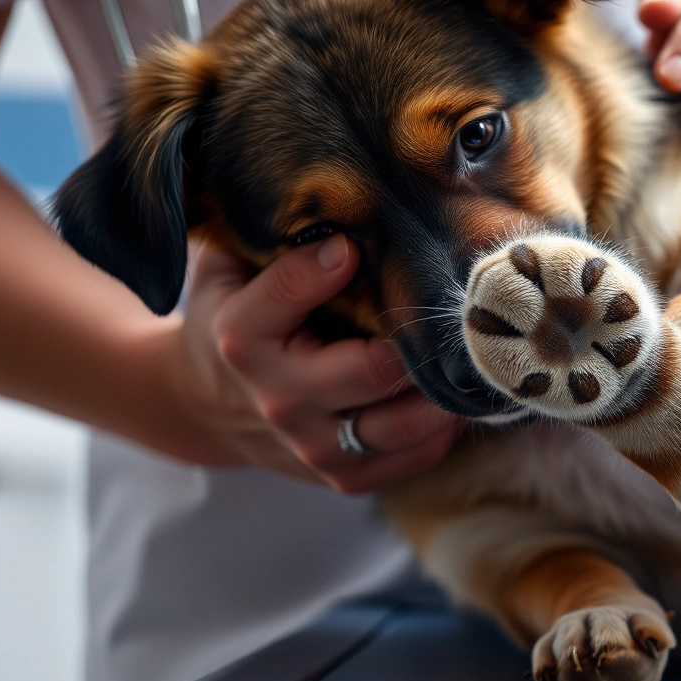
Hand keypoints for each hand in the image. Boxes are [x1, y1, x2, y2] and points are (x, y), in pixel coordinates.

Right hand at [164, 235, 459, 492]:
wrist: (205, 405)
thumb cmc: (232, 314)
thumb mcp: (229, 268)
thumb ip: (274, 238)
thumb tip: (351, 202)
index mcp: (242, 338)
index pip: (295, 290)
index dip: (335, 258)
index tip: (356, 241)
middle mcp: (279, 400)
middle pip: (375, 370)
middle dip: (423, 334)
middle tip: (460, 300)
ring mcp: (315, 449)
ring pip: (408, 424)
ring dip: (450, 386)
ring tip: (476, 345)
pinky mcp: (346, 478)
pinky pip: (419, 454)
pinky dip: (449, 422)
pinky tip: (459, 383)